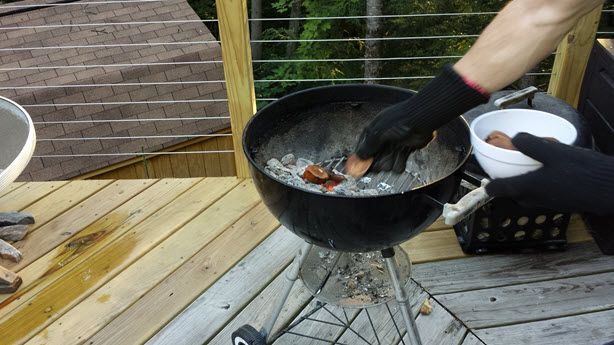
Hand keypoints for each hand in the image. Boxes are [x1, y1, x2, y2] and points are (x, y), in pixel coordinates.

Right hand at [350, 65, 488, 174]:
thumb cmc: (399, 121)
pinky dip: (400, 163)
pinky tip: (401, 157)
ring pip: (386, 163)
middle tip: (380, 164)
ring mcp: (394, 145)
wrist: (421, 119)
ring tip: (395, 155)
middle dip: (377, 163)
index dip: (361, 159)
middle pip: (374, 159)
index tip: (360, 169)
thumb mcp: (378, 133)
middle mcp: (382, 139)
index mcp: (373, 131)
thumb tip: (358, 157)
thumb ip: (367, 146)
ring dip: (390, 162)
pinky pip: (398, 163)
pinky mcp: (405, 150)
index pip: (363, 149)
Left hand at [486, 133, 613, 215]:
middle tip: (505, 168)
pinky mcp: (561, 202)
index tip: (485, 181)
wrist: (611, 188)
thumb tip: (515, 138)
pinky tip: (548, 171)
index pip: (499, 190)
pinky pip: (542, 194)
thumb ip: (532, 145)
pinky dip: (538, 184)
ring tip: (526, 166)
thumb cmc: (583, 171)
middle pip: (512, 193)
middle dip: (506, 183)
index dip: (489, 185)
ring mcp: (549, 202)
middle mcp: (536, 198)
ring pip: (527, 194)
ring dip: (523, 183)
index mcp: (529, 187)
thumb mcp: (555, 152)